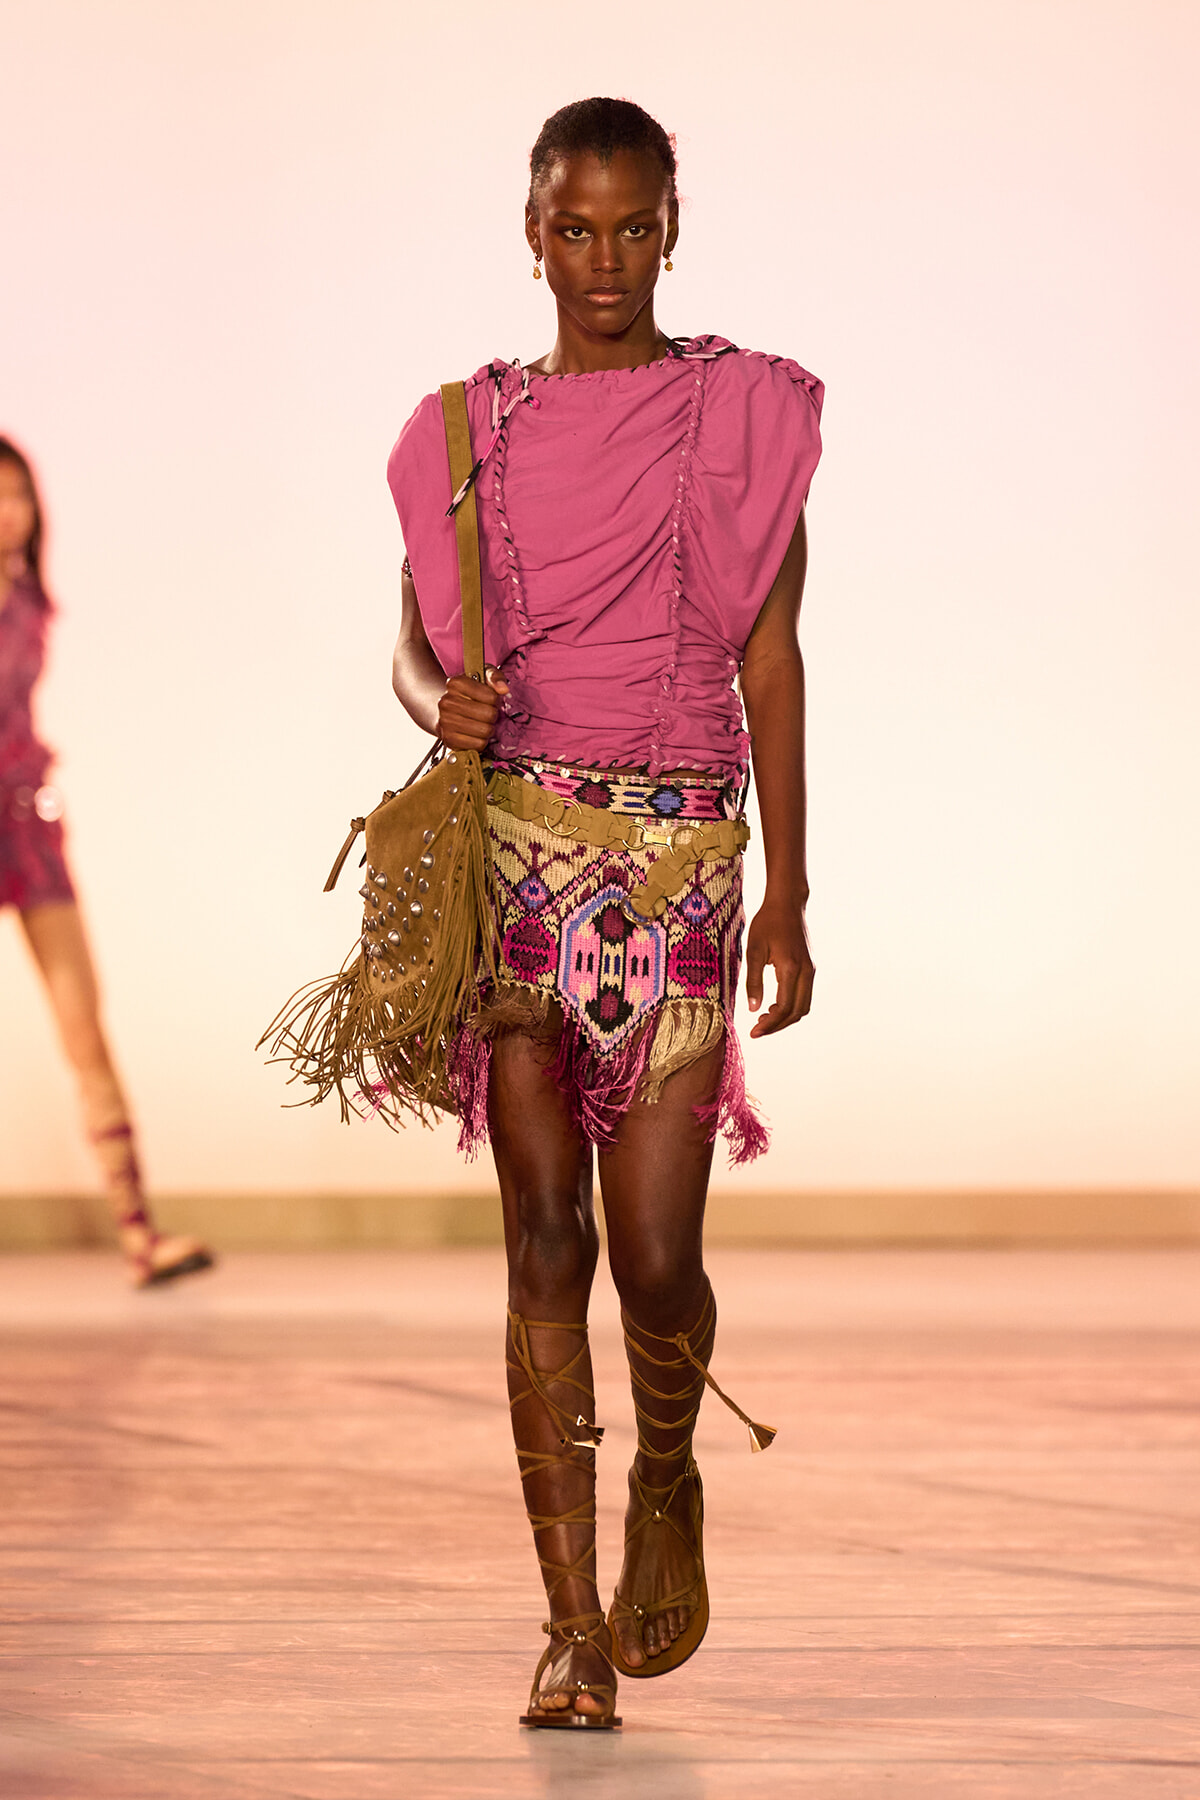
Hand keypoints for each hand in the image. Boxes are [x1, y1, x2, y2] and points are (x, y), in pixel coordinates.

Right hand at [436, 667, 507, 750]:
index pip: (491, 696)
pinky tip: (474, 733)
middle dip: (492, 714)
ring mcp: (445, 722)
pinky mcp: (448, 740)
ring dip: (487, 729)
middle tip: (485, 713)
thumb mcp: (482, 677)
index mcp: (455, 683)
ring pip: (484, 731)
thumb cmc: (469, 694)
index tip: (488, 699)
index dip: (494, 699)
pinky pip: (478, 745)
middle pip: (489, 714)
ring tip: (480, 723)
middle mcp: (446, 702)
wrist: (445, 711)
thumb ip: (495, 677)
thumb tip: (503, 688)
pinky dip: (480, 741)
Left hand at [745, 895, 814, 1036]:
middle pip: (797, 1012)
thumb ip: (753, 981)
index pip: (784, 1008)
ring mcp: (811, 970)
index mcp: (791, 969)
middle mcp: (806, 972)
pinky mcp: (810, 967)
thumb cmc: (768, 923)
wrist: (788, 903)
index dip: (770, 1025)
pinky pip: (804, 995)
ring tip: (764, 1019)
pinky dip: (791, 1006)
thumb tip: (753, 1009)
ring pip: (803, 1006)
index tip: (754, 1033)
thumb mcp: (754, 950)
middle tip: (757, 1030)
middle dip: (778, 1025)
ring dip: (786, 1017)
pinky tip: (773, 1005)